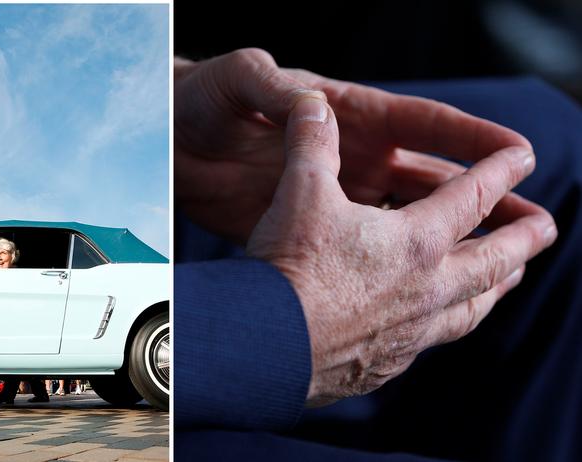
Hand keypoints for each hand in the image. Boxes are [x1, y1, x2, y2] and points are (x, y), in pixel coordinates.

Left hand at [175, 49, 538, 243]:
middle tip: (534, 223)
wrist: (167, 140)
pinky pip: (364, 251)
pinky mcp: (308, 229)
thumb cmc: (203, 99)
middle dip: (483, 199)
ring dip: (452, 242)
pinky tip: (423, 291)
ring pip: (406, 223)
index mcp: (345, 115)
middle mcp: (349, 157)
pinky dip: (396, 268)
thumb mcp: (239, 80)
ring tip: (500, 266)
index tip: (518, 154)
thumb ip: (273, 87)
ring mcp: (333, 196)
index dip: (469, 139)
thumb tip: (308, 102)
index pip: (419, 125)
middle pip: (430, 180)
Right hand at [245, 93, 557, 405]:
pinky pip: (432, 341)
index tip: (524, 157)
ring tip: (509, 280)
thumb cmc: (290, 266)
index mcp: (415, 240)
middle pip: (494, 261)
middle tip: (548, 226)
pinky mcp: (387, 365)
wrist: (268, 345)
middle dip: (524, 238)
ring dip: (496, 289)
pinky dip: (446, 325)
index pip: (472, 197)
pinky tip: (436, 324)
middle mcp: (428, 288)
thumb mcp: (300, 192)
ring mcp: (412, 331)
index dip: (498, 171)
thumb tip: (311, 105)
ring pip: (472, 309)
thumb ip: (312, 145)